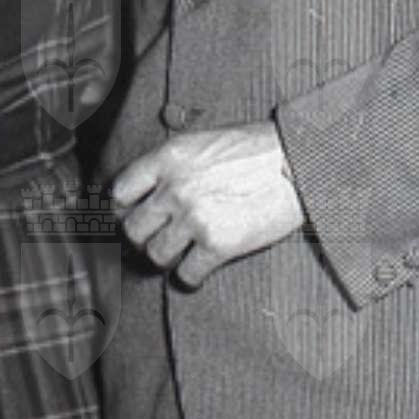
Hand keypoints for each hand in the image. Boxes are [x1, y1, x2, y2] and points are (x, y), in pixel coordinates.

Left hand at [112, 123, 304, 288]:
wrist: (297, 162)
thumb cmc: (255, 150)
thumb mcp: (203, 142)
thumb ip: (171, 166)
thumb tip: (148, 194)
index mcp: (169, 157)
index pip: (120, 192)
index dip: (123, 209)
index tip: (132, 216)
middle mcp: (175, 188)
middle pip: (133, 229)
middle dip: (145, 237)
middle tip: (160, 238)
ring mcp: (195, 217)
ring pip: (156, 255)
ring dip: (168, 258)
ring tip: (184, 251)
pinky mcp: (218, 244)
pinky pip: (186, 275)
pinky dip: (192, 276)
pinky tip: (201, 266)